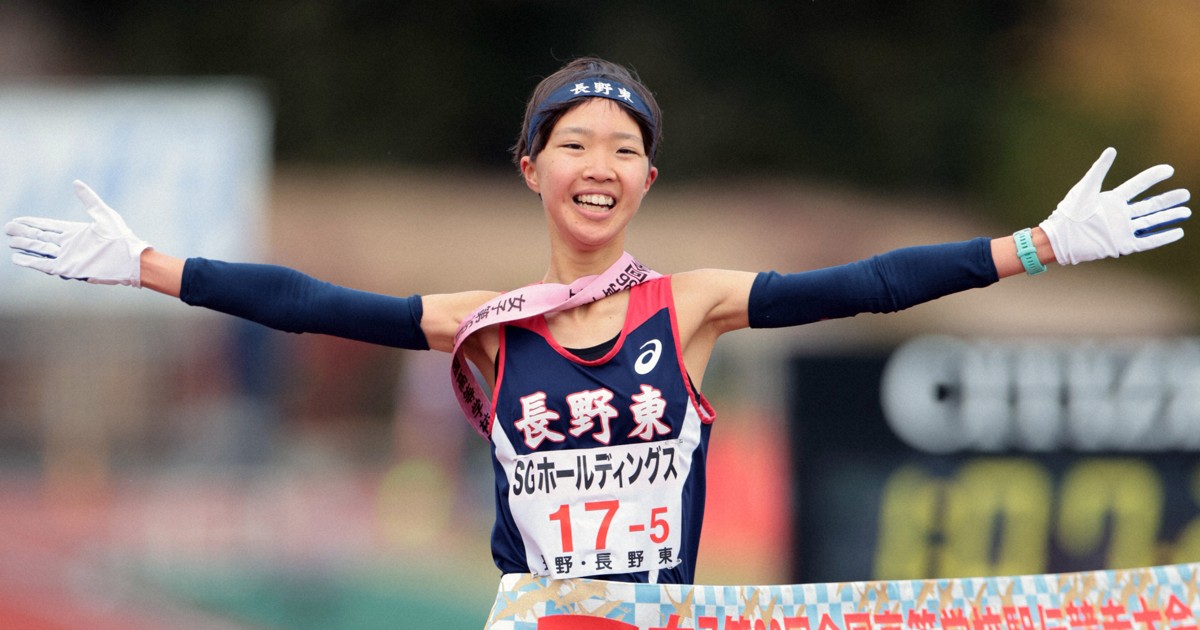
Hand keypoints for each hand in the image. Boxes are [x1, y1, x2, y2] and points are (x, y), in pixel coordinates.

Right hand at [6, 181, 150, 285]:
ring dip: (25, 245)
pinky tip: (17, 258)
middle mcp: (69, 244)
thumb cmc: (122, 237)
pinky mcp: (69, 269)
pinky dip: (31, 262)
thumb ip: (88, 199)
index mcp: (75, 232)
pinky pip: (45, 265)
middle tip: (7, 228)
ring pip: (40, 250)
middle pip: (40, 238)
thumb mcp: (104, 214)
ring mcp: (68, 256)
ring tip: (11, 240)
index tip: (18, 220)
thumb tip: (76, 182)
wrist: (131, 259)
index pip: (48, 227)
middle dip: (24, 233)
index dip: (32, 224)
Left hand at [1040, 147, 1190, 264]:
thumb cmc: (1069, 212)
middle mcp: (1120, 214)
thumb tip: (1111, 149)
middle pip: (1150, 205)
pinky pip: (1147, 242)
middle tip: (1186, 194)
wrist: (1060, 238)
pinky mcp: (1122, 245)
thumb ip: (1098, 169)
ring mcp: (1122, 230)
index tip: (1169, 169)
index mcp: (1112, 200)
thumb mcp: (1085, 188)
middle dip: (1168, 200)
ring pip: (1151, 222)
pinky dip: (1162, 237)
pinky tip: (1178, 232)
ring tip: (1187, 211)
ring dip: (1169, 217)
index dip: (1152, 177)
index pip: (1137, 186)